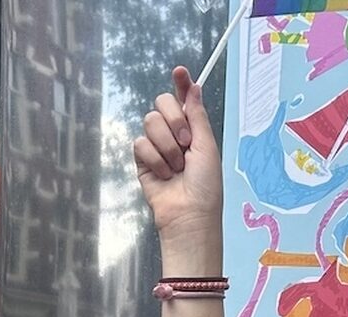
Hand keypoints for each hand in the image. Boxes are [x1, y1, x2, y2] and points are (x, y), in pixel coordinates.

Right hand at [135, 66, 222, 253]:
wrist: (189, 214)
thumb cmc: (205, 186)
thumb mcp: (206, 146)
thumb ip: (197, 116)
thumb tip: (194, 87)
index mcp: (193, 130)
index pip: (184, 100)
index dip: (181, 84)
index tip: (180, 71)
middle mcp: (174, 134)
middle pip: (162, 103)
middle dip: (174, 121)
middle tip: (186, 143)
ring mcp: (157, 146)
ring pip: (150, 122)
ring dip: (167, 145)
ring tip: (177, 167)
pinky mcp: (141, 160)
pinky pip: (140, 143)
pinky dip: (155, 159)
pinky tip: (164, 175)